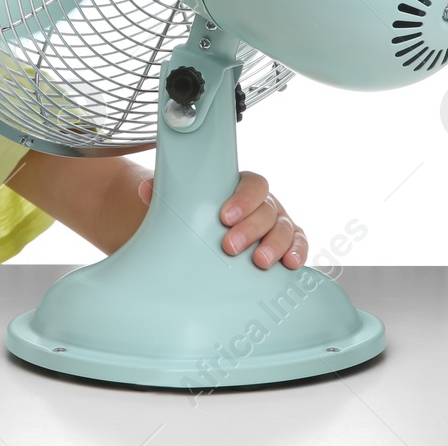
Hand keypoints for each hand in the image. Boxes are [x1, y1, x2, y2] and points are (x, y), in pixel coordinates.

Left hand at [138, 169, 306, 270]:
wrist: (211, 236)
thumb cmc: (203, 217)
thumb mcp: (186, 206)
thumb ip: (168, 195)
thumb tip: (148, 189)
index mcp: (241, 188)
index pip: (251, 184)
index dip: (242, 199)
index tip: (224, 216)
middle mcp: (264, 203)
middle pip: (267, 209)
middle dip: (250, 229)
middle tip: (230, 246)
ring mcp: (279, 223)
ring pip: (285, 228)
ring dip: (274, 245)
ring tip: (259, 261)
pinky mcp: (289, 243)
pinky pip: (300, 244)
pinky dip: (298, 252)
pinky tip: (290, 264)